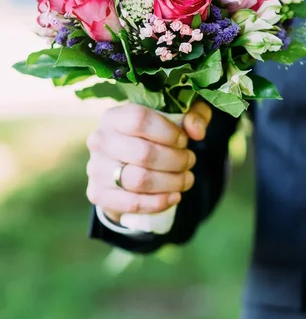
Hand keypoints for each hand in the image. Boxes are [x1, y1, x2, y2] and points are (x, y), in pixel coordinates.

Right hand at [86, 101, 211, 223]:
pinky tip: (175, 196)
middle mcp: (99, 140)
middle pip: (143, 153)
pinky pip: (132, 203)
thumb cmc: (155, 135)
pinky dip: (159, 202)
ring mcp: (95, 168)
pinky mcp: (98, 193)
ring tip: (186, 179)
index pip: (139, 119)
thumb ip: (193, 115)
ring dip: (171, 182)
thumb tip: (197, 131)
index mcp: (114, 116)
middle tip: (190, 161)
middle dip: (176, 160)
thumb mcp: (177, 118)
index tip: (184, 140)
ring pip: (139, 180)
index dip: (168, 132)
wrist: (125, 164)